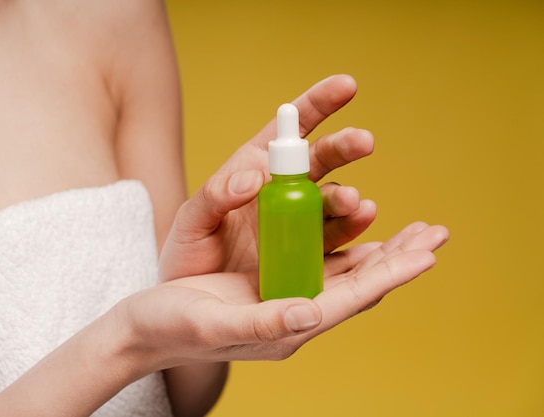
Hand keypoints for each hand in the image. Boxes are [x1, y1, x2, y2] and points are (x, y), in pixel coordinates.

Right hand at [121, 222, 447, 367]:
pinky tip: (357, 232)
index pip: (353, 298)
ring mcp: (285, 297)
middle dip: (398, 259)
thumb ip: (264, 322)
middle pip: (360, 284)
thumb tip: (312, 313)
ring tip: (411, 231)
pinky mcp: (271, 284)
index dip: (391, 274)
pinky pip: (320, 263)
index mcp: (288, 325)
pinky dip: (345, 245)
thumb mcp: (215, 323)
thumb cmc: (174, 327)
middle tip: (434, 233)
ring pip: (345, 273)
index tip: (428, 251)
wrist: (146, 331)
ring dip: (380, 251)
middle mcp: (295, 312)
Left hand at [159, 74, 376, 280]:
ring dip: (349, 198)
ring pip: (333, 201)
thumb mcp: (191, 220)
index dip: (318, 104)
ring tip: (357, 203)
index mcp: (255, 168)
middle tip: (363, 141)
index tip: (347, 85)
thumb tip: (253, 176)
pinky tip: (365, 227)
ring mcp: (299, 222)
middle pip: (322, 160)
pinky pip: (335, 240)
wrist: (191, 297)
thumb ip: (215, 195)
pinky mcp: (308, 254)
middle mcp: (284, 190)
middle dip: (344, 147)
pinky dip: (352, 231)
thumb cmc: (188, 250)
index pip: (288, 130)